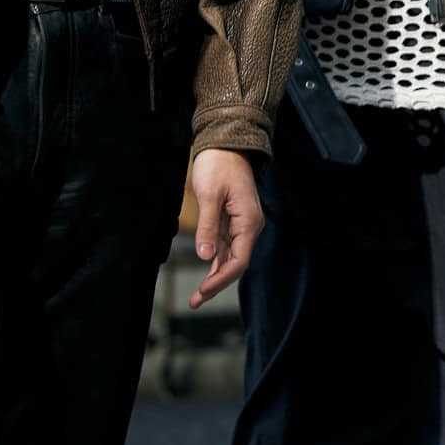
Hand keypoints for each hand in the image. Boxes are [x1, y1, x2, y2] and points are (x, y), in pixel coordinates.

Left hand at [188, 148, 263, 307]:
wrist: (225, 143)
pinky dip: (215, 261)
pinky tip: (205, 275)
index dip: (221, 279)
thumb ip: (208, 226)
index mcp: (248, 222)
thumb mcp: (210, 194)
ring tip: (198, 296)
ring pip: (230, 258)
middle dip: (216, 284)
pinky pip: (225, 247)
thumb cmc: (218, 165)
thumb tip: (205, 256)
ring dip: (215, 276)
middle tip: (195, 301)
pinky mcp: (232, 220)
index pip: (238, 260)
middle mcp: (249, 227)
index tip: (203, 291)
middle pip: (235, 264)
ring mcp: (241, 225)